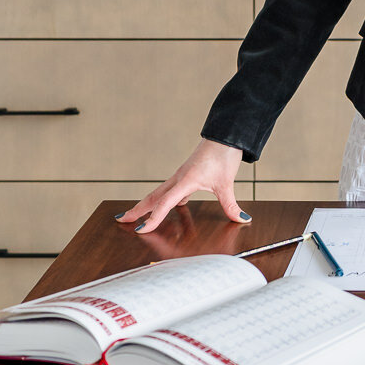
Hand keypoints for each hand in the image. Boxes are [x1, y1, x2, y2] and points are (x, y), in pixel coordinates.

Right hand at [114, 139, 248, 233]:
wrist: (226, 135)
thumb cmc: (223, 155)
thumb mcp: (226, 183)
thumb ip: (231, 204)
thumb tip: (242, 219)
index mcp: (185, 180)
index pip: (165, 203)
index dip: (153, 218)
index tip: (141, 229)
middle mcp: (179, 178)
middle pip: (154, 197)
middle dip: (138, 209)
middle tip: (122, 220)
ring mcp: (182, 175)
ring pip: (160, 192)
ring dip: (148, 204)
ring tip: (138, 214)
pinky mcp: (188, 173)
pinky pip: (172, 189)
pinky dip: (167, 199)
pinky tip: (172, 206)